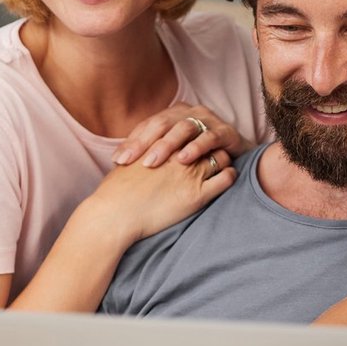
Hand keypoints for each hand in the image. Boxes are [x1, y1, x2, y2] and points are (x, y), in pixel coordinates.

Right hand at [82, 147, 235, 244]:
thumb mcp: (129, 160)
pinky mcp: (198, 195)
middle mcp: (180, 155)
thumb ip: (142, 151)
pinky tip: (228, 178)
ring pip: (221, 158)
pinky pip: (225, 179)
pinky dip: (230, 176)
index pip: (191, 132)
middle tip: (216, 151)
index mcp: (164, 145)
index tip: (198, 144)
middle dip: (213, 145)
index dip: (196, 137)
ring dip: (224, 160)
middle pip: (208, 141)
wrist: (116, 213)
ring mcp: (191, 174)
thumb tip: (145, 153)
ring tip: (225, 165)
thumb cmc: (116, 190)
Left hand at [112, 104, 244, 167]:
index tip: (118, 161)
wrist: (234, 158)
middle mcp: (189, 113)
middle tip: (132, 161)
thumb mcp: (172, 153)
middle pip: (162, 124)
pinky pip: (209, 137)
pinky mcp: (226, 131)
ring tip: (153, 162)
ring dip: (167, 145)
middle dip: (145, 143)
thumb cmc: (197, 157)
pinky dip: (195, 148)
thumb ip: (149, 151)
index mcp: (173, 115)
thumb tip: (117, 160)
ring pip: (183, 128)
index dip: (132, 142)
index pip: (148, 126)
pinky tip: (183, 160)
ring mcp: (208, 120)